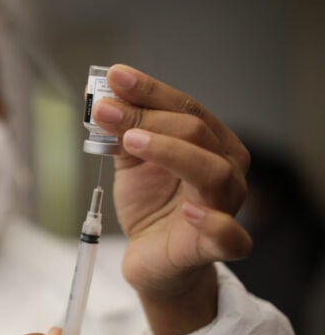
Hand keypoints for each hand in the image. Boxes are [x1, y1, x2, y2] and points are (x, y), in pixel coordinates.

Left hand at [92, 64, 252, 334]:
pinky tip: (191, 212)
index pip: (185, 107)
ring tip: (130, 141)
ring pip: (213, 172)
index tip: (114, 76)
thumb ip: (123, 133)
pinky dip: (214, 222)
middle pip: (196, 132)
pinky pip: (231, 236)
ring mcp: (226, 207)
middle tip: (105, 110)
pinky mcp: (216, 247)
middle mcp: (226, 169)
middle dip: (146, 117)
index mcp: (210, 143)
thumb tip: (104, 100)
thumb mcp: (132, 163)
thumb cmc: (151, 206)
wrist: (152, 258)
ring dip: (169, 151)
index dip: (150, 90)